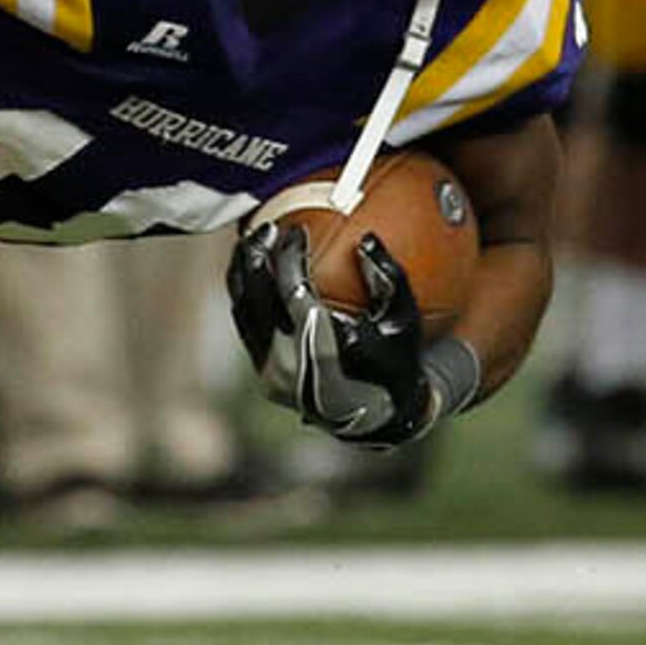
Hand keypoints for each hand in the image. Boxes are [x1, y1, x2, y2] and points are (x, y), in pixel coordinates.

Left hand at [226, 221, 444, 446]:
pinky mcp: (262, 376)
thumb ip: (389, 279)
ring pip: (242, 310)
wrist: (378, 417)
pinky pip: (245, 326)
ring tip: (256, 242)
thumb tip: (366, 239)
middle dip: (256, 255)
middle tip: (268, 227)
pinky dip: (246, 294)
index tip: (297, 231)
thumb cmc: (397, 362)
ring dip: (244, 272)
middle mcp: (287, 364)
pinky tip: (255, 270)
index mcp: (319, 351)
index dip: (290, 256)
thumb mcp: (403, 322)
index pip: (291, 291)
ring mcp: (269, 373)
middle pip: (255, 297)